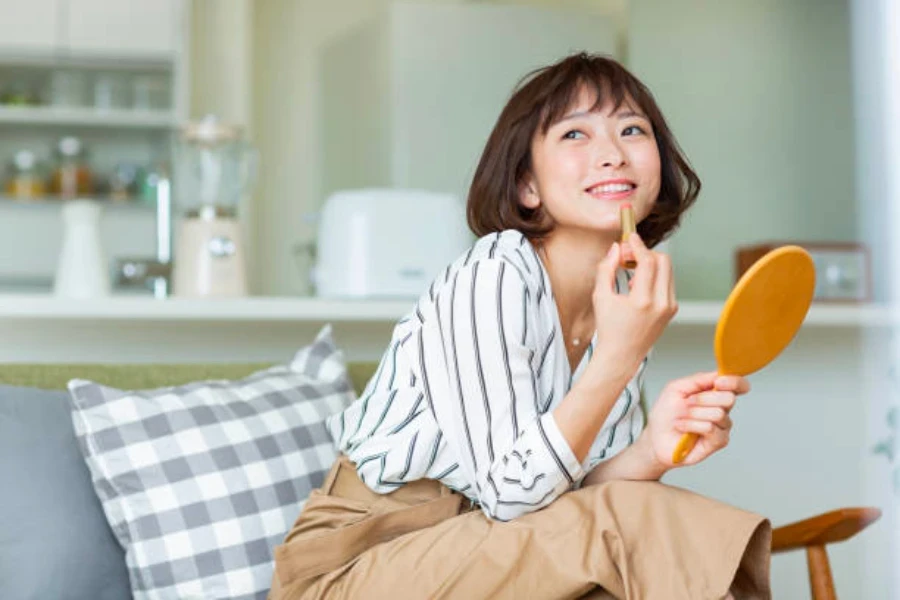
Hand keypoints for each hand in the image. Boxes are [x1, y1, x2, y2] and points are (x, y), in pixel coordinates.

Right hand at [591, 234, 676, 374]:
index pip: (648, 261)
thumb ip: (606, 269)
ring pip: (667, 270)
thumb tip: (615, 248)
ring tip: (631, 268)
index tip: (630, 237)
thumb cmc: (609, 329)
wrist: (622, 355)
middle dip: (646, 252)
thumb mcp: (601, 297)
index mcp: (643, 301)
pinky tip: (637, 283)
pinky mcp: (672, 309)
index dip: (638, 245)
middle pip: (663, 261)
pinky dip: (654, 276)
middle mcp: (661, 304)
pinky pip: (667, 282)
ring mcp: (670, 307)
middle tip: (629, 254)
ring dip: (650, 263)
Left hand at [642, 371, 749, 467]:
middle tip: (687, 402)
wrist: (655, 437)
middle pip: (729, 398)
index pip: (737, 386)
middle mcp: (722, 409)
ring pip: (718, 414)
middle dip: (703, 399)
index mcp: (714, 394)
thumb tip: (718, 374)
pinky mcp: (718, 441)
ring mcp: (722, 426)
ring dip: (693, 413)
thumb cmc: (665, 415)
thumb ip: (699, 379)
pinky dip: (691, 425)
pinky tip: (683, 426)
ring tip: (682, 417)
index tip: (718, 382)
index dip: (734, 382)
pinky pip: (710, 428)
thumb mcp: (676, 388)